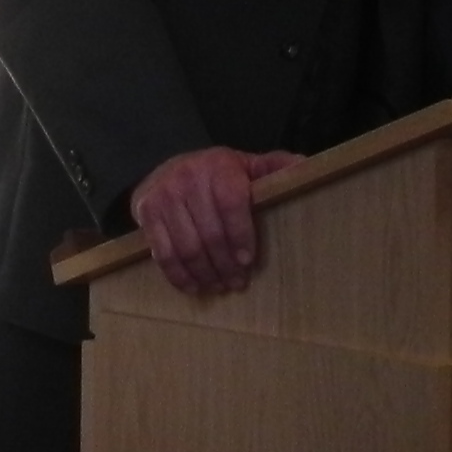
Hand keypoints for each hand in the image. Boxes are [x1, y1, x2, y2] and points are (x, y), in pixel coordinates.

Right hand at [129, 146, 301, 297]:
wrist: (163, 165)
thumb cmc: (214, 173)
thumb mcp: (246, 164)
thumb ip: (275, 167)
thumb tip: (307, 169)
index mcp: (218, 166)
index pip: (231, 203)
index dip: (241, 235)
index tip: (248, 261)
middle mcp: (187, 178)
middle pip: (209, 232)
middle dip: (225, 263)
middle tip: (237, 283)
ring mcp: (163, 197)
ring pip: (186, 246)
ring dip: (204, 274)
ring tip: (219, 287)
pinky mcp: (145, 213)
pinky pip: (162, 253)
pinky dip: (178, 275)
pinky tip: (193, 287)